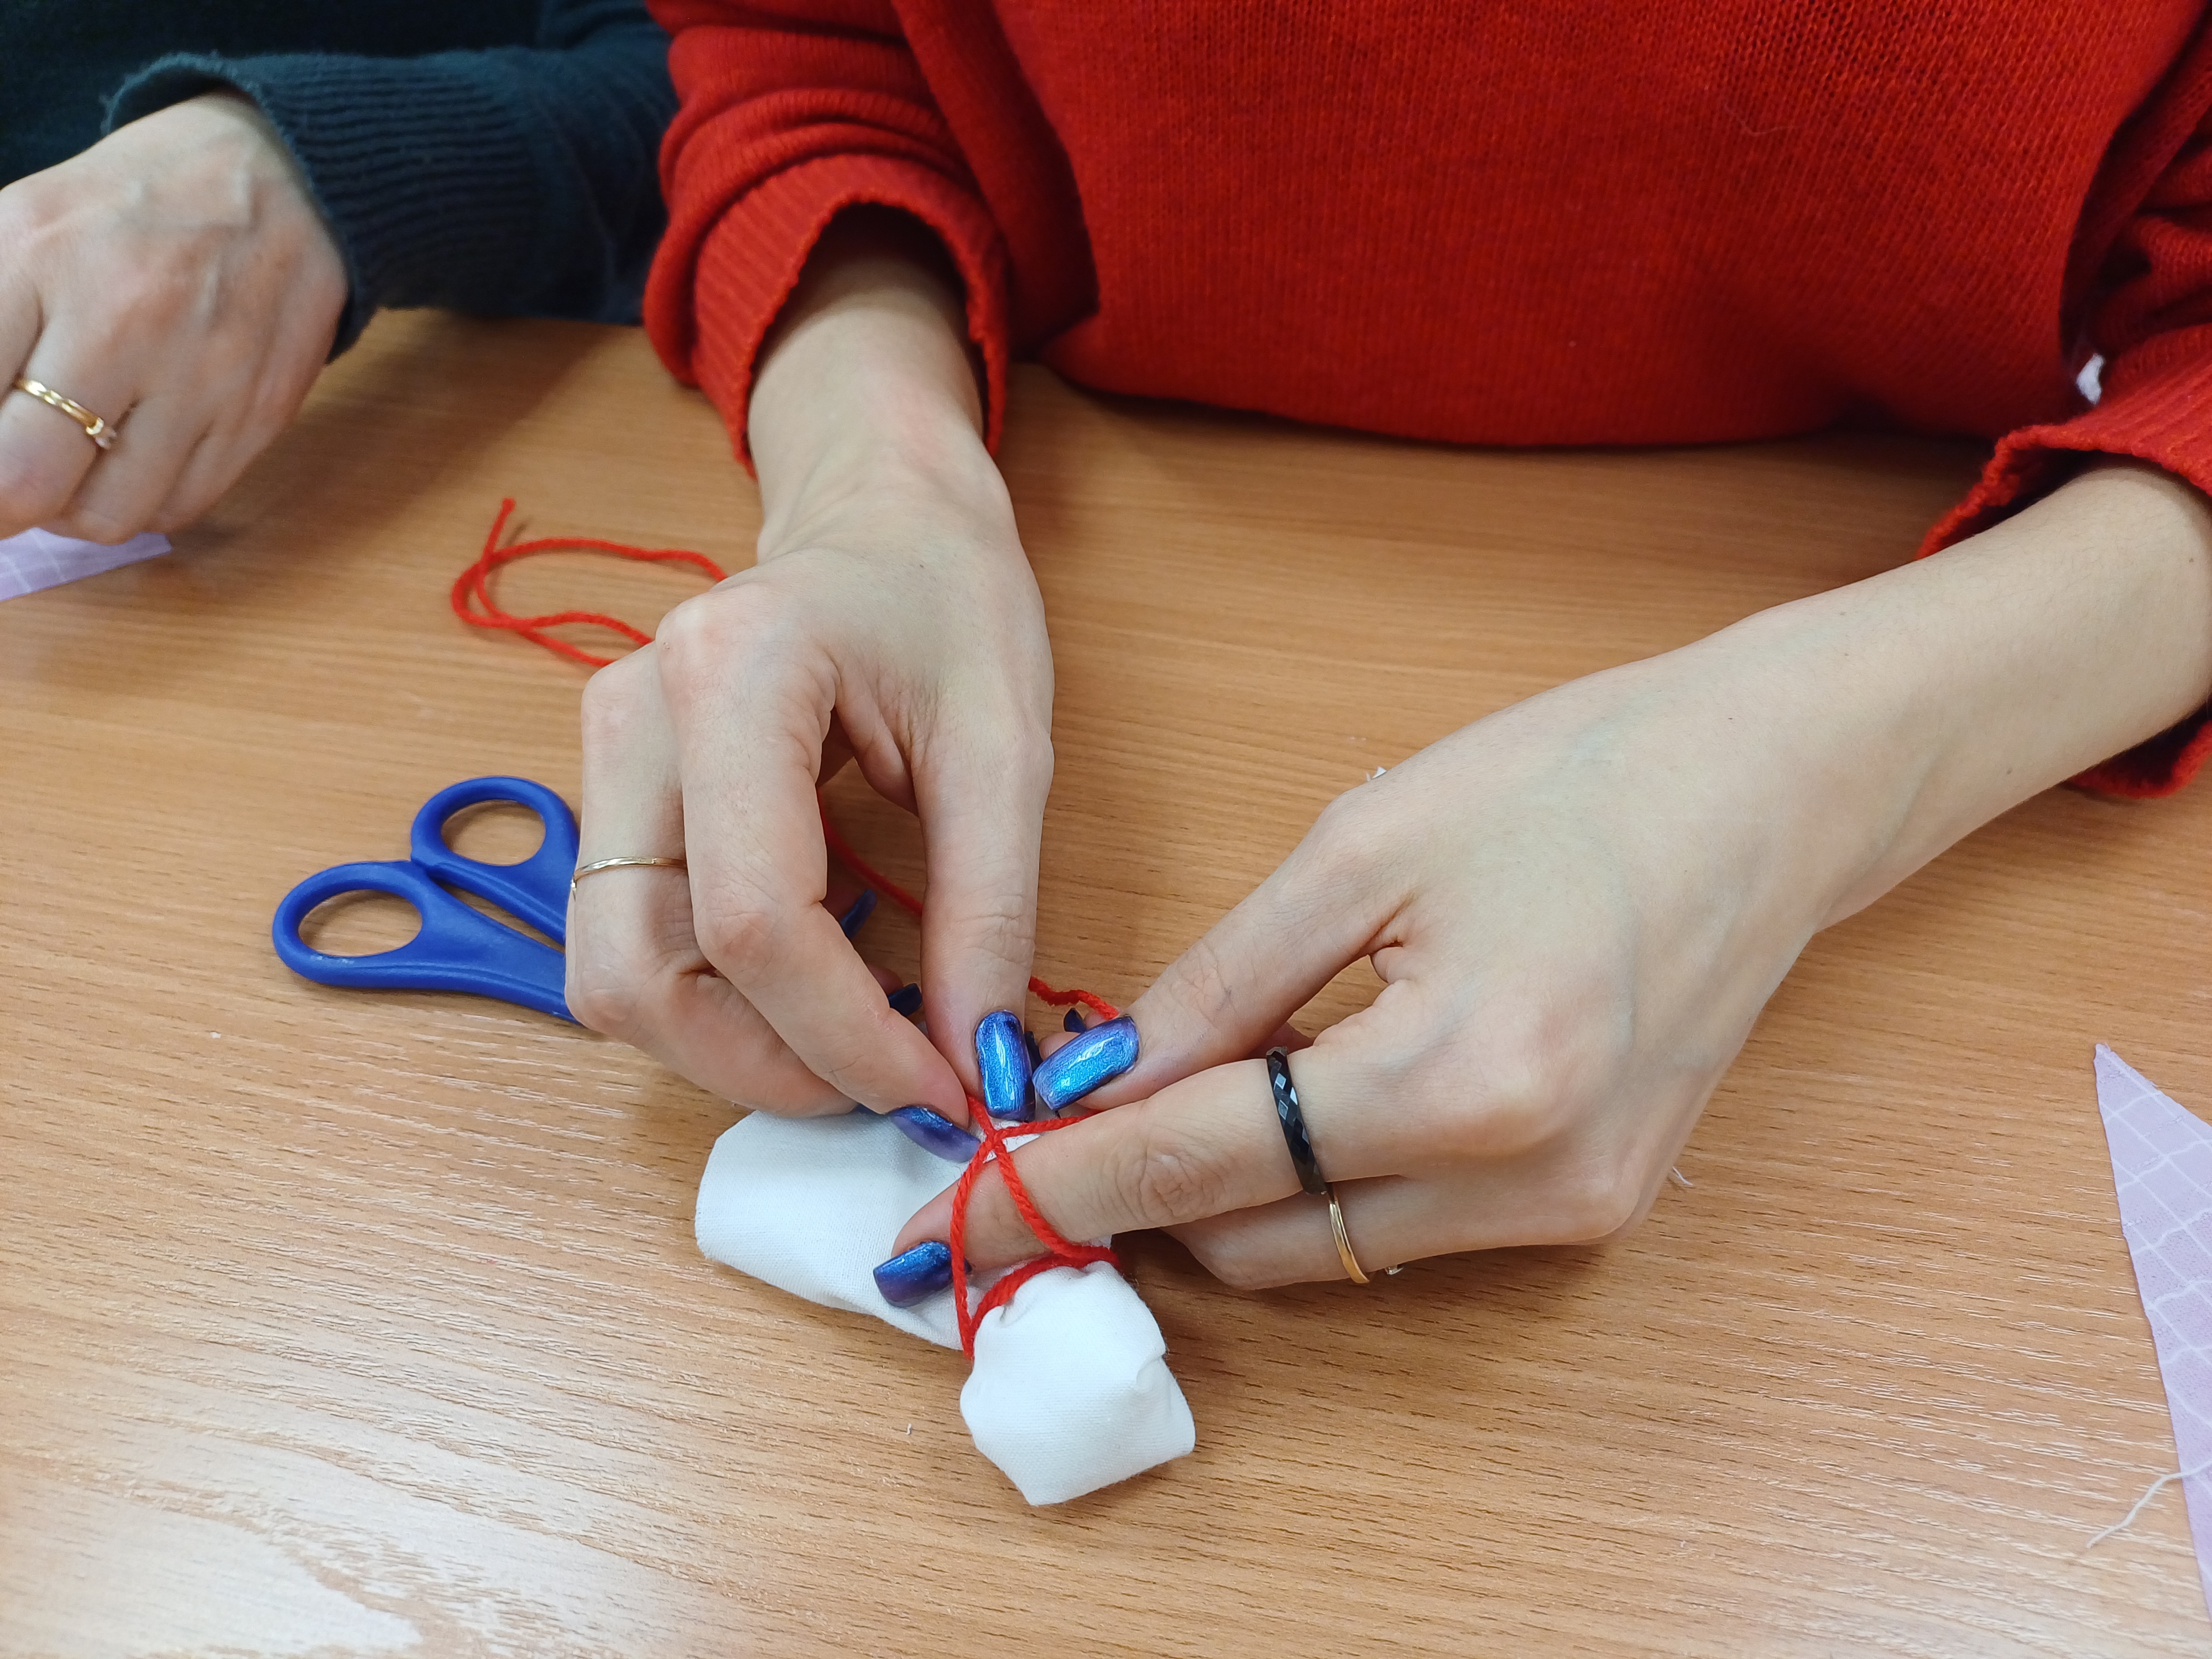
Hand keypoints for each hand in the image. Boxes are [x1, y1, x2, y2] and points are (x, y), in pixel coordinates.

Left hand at [0, 91, 346, 541]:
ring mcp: (203, 376)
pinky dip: (140, 499)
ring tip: (70, 465)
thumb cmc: (129, 210)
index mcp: (37, 259)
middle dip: (4, 500)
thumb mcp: (18, 232)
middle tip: (8, 481)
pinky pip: (178, 508)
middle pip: (25, 482)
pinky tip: (132, 457)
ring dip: (72, 507)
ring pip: (107, 515)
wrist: (281, 181)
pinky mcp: (259, 415)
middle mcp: (124, 322)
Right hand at [566, 217, 1052, 1124]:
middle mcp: (630, 719)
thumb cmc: (945, 599)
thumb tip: (976, 1060)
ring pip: (614, 979)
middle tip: (891, 1089)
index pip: (750, 918)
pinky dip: (721, 1003)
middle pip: (638, 971)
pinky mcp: (610, 802)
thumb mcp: (1006, 745)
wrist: (878, 517)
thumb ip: (991, 909)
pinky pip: (634, 947)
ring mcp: (602, 763)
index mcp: (731, 674)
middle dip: (765, 1068)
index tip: (939, 1090)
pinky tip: (820, 984)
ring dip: (735, 1049)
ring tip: (862, 1044)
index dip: (843, 1037)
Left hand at [894, 465, 2211, 1284]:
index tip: (964, 1199)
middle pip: (1262, 1241)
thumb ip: (1222, 983)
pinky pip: (1412, 1226)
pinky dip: (1331, 1175)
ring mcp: (1575, 1210)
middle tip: (1071, 1112)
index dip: (1069, 1182)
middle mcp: (1528, 1181)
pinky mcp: (1599, 1205)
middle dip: (1147, 1190)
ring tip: (1198, 1075)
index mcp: (1463, 1078)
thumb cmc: (1574, 779)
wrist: (1772, 789)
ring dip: (1237, 1188)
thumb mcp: (1364, 846)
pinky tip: (1310, 1083)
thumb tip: (1100, 1075)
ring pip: (1332, 1247)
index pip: (1208, 1165)